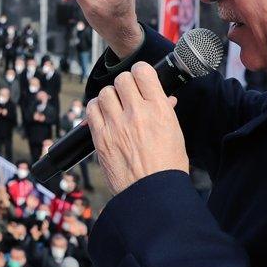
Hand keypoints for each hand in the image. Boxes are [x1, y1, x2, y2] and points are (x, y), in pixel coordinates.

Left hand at [87, 65, 188, 193]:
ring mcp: (116, 125)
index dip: (140, 72)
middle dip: (124, 85)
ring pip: (104, 93)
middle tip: (127, 96)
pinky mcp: (100, 138)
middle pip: (121, 79)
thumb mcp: (175, 134)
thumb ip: (165, 112)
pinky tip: (103, 117)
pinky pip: (91, 110)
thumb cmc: (166, 167)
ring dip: (109, 97)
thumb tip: (164, 98)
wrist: (151, 194)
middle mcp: (137, 113)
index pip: (143, 72)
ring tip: (115, 108)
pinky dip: (95, 109)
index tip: (139, 78)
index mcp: (159, 110)